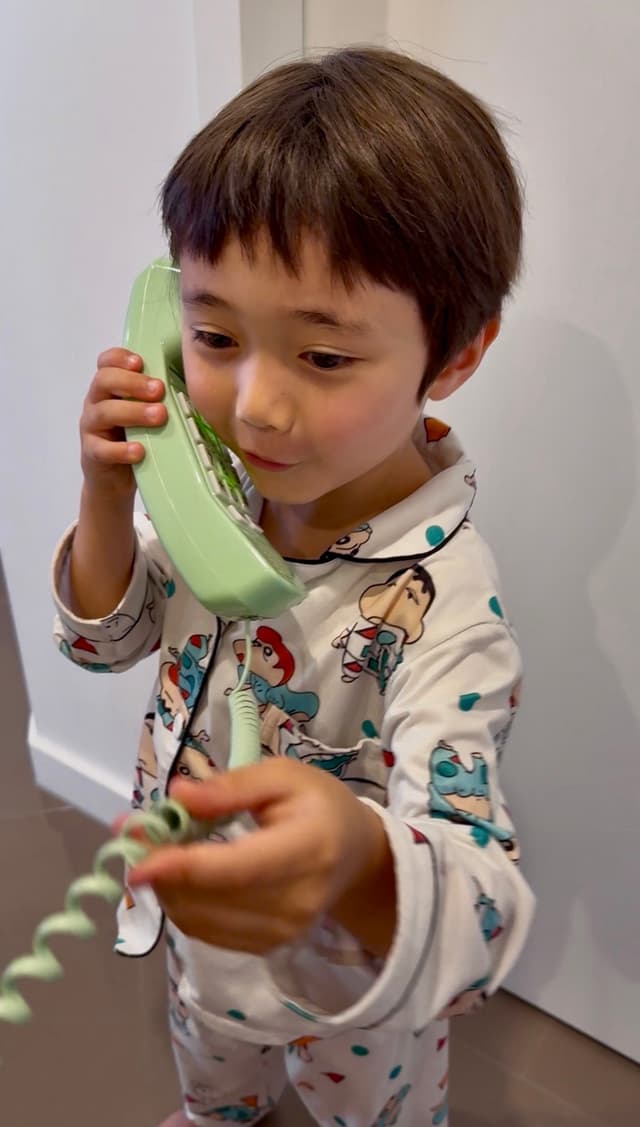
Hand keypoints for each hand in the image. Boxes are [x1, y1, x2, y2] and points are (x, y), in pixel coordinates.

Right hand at [80, 347, 166, 498]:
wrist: (114, 479)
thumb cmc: (134, 439)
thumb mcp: (144, 413)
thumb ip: (156, 398)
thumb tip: (195, 384)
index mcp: (109, 388)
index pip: (106, 362)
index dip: (120, 358)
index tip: (140, 362)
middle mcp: (96, 403)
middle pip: (104, 381)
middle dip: (133, 383)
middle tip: (159, 390)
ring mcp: (91, 428)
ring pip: (104, 412)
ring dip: (133, 412)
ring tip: (159, 416)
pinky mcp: (92, 454)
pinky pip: (102, 449)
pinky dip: (122, 450)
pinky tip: (140, 451)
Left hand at [125, 758, 386, 954]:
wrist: (355, 857)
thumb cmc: (319, 806)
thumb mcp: (282, 776)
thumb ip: (230, 787)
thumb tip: (176, 796)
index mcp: (307, 850)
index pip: (235, 869)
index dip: (180, 866)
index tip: (135, 856)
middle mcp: (296, 902)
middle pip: (209, 898)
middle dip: (161, 869)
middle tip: (135, 833)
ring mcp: (282, 933)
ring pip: (199, 919)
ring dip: (165, 887)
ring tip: (156, 849)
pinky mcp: (266, 948)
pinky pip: (205, 932)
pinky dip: (182, 903)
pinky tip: (179, 875)